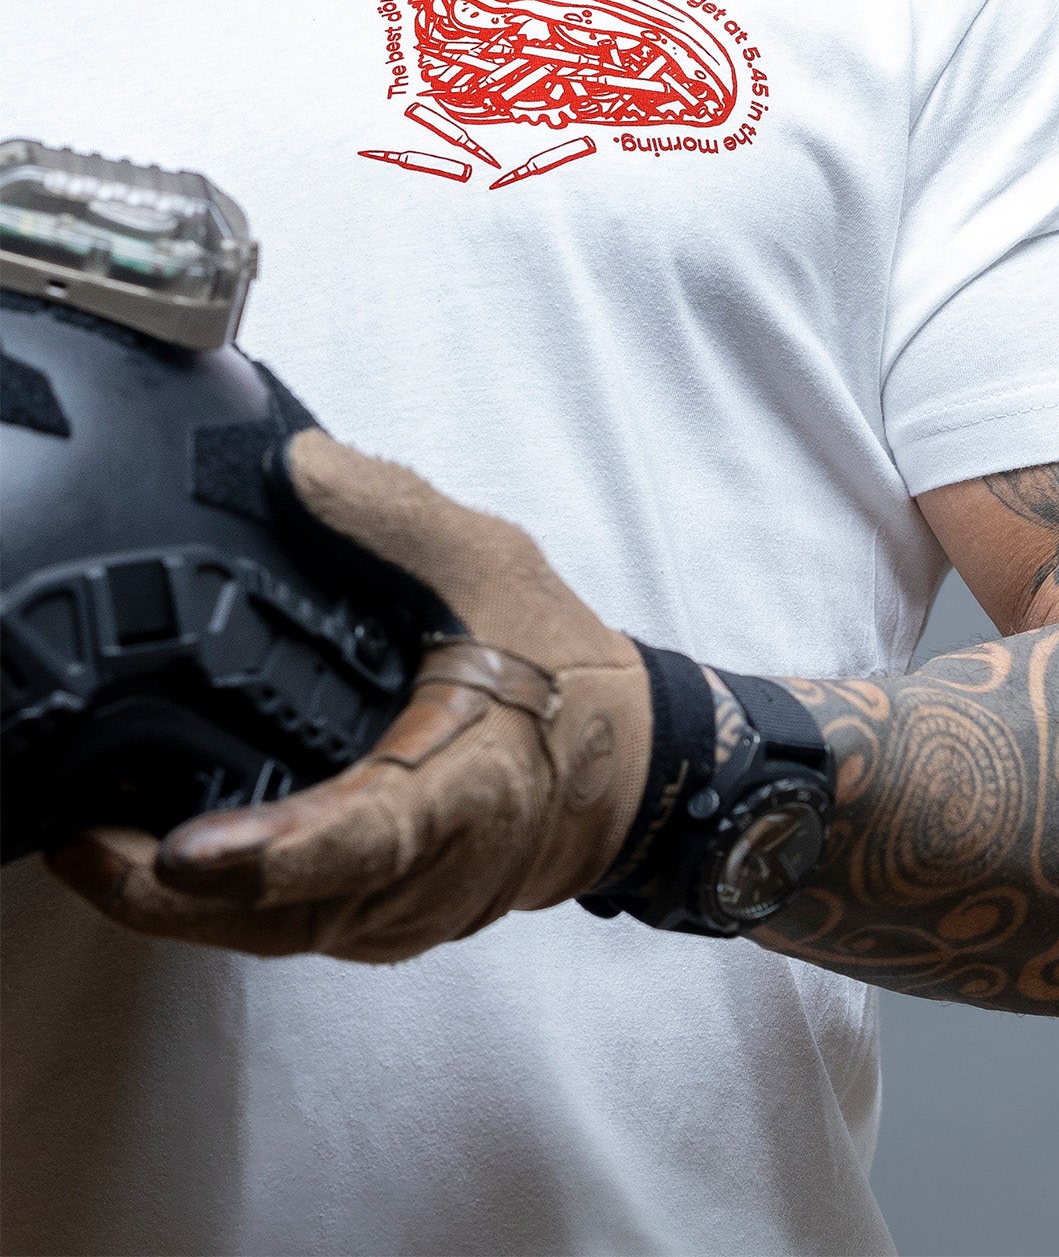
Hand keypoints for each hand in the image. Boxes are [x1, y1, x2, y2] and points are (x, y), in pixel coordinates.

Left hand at [48, 430, 651, 962]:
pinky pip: (293, 931)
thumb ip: (397, 514)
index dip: (278, 851)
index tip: (188, 852)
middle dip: (173, 899)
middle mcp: (436, 872)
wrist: (629, 767)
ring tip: (95, 852)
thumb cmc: (568, 676)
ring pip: (281, 937)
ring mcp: (410, 912)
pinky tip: (163, 867)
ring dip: (183, 913)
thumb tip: (294, 468)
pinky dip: (223, 909)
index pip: (369, 835)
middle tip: (82, 845)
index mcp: (471, 785)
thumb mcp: (497, 568)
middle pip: (292, 915)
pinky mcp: (389, 922)